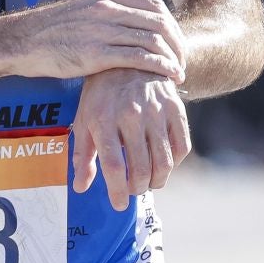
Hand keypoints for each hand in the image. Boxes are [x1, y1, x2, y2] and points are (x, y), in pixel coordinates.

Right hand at [2, 0, 186, 83]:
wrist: (20, 41)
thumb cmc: (48, 31)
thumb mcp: (80, 10)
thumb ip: (104, 12)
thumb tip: (123, 20)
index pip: (154, 5)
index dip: (172, 25)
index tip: (176, 43)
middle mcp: (108, 9)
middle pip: (160, 22)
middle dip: (178, 43)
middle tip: (183, 61)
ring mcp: (103, 30)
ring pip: (154, 40)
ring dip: (173, 58)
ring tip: (179, 73)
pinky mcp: (97, 53)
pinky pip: (140, 58)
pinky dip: (161, 67)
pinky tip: (170, 77)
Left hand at [71, 69, 190, 210]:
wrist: (129, 59)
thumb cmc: (101, 94)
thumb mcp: (84, 119)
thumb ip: (83, 155)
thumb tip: (81, 187)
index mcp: (104, 119)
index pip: (114, 166)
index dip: (118, 191)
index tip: (120, 204)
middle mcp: (132, 115)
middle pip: (141, 168)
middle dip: (137, 188)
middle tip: (133, 189)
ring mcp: (156, 111)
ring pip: (164, 162)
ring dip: (157, 180)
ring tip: (148, 182)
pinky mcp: (176, 108)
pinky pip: (182, 146)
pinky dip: (175, 163)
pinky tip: (163, 163)